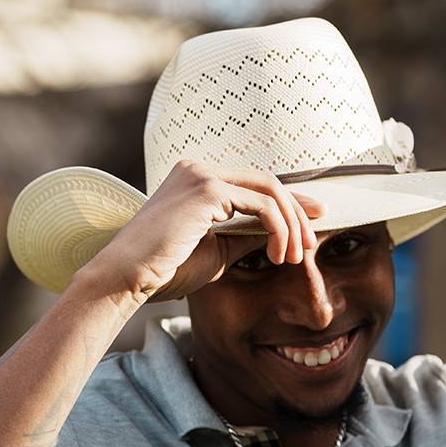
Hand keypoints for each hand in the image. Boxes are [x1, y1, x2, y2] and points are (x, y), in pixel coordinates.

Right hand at [82, 160, 325, 301]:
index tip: (317, 219)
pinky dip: (279, 230)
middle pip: (269, 182)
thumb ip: (249, 235)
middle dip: (298, 214)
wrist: (128, 277)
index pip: (256, 184)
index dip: (291, 202)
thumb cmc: (167, 269)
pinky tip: (278, 256)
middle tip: (310, 246)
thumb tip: (285, 233)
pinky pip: (263, 205)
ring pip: (271, 191)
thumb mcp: (219, 250)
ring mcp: (202, 175)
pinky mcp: (207, 188)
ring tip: (295, 258)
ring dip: (291, 226)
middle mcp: (199, 169)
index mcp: (197, 179)